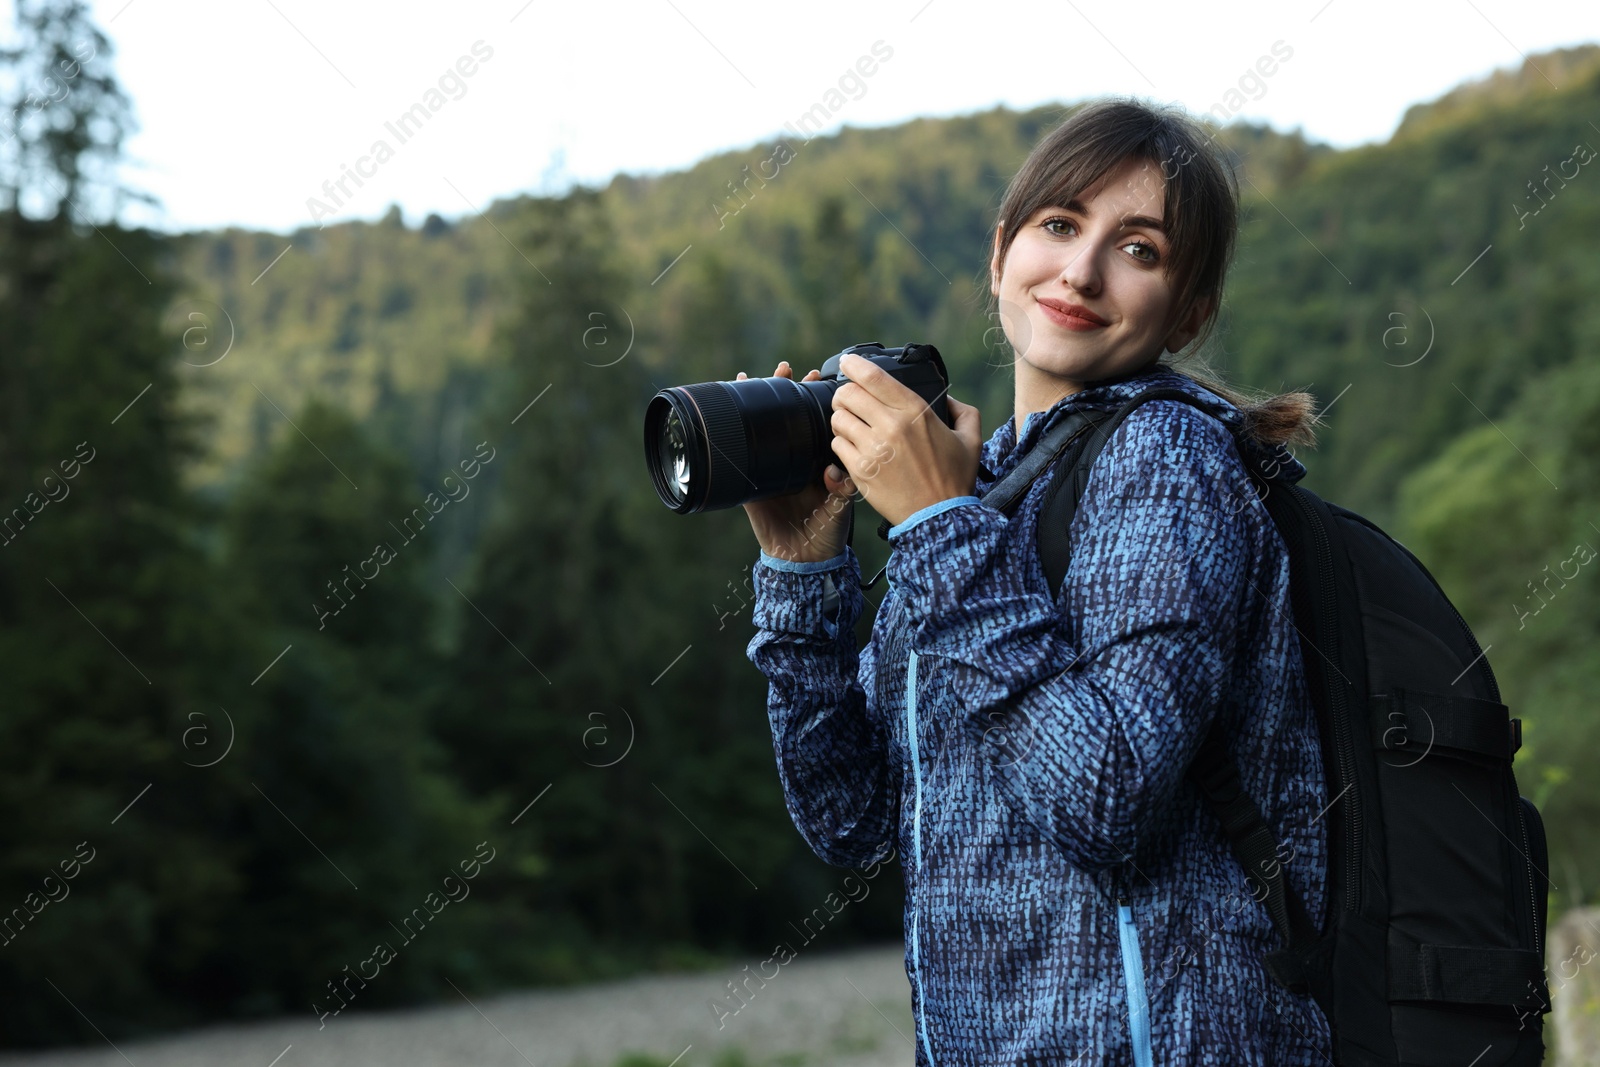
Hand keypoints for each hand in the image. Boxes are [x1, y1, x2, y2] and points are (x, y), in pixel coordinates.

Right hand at [736, 361, 856, 563]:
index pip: (816, 418)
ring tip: (750, 377)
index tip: (816, 375)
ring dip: (756, 403)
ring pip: (762, 429)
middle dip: (784, 390)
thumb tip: (833, 472)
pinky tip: (725, 415)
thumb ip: (842, 489)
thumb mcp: (843, 506)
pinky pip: (738, 456)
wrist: (804, 560)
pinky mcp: (751, 483)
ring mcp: (772, 468)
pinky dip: (730, 436)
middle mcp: (795, 458)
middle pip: (787, 416)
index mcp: (818, 458)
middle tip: (785, 369)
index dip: (814, 396)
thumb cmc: (829, 532)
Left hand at [829, 352, 982, 528]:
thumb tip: (947, 399)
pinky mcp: (860, 471)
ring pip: (838, 419)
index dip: (855, 365)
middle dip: (844, 393)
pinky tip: (853, 447)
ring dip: (842, 419)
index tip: (848, 362)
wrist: (939, 518)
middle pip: (847, 394)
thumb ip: (962, 410)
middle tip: (849, 400)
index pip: (874, 377)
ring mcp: (872, 449)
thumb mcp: (971, 438)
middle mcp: (891, 426)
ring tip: (852, 426)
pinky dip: (841, 443)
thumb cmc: (954, 479)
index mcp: (915, 412)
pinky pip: (837, 445)